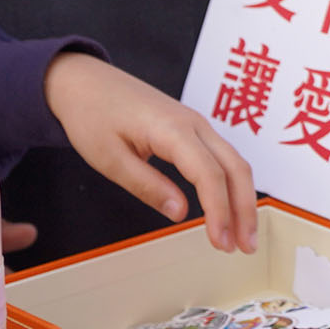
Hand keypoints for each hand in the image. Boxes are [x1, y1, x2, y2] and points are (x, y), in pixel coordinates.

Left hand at [43, 54, 257, 252]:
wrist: (85, 81)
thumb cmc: (92, 114)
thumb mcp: (109, 158)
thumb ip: (147, 186)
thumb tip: (180, 214)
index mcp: (173, 129)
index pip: (209, 175)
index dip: (218, 212)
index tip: (220, 242)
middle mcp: (194, 124)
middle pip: (235, 168)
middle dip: (245, 210)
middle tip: (245, 247)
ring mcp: (196, 124)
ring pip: (234, 162)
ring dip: (242, 199)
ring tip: (241, 235)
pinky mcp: (192, 128)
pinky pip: (222, 156)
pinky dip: (231, 184)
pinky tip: (228, 206)